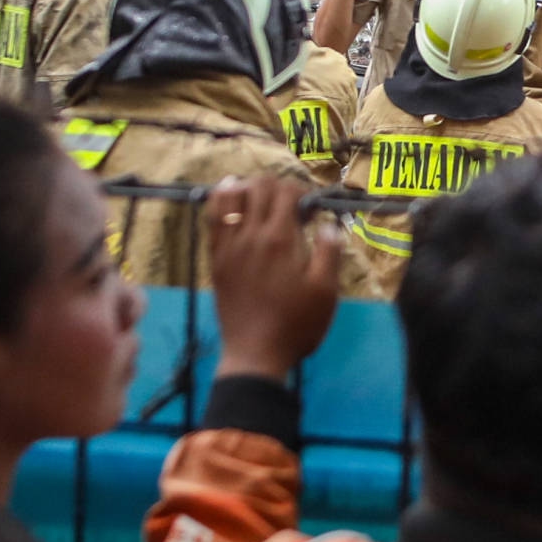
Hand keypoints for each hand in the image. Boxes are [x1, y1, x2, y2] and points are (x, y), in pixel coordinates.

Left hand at [207, 176, 339, 382]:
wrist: (255, 354)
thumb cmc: (296, 324)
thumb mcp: (326, 291)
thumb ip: (329, 251)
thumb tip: (329, 224)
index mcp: (281, 240)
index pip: (286, 192)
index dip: (301, 191)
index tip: (310, 209)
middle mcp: (251, 235)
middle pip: (257, 187)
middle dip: (277, 186)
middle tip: (289, 205)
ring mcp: (228, 246)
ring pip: (229, 196)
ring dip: (246, 188)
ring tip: (259, 198)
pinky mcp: (215, 259)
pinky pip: (211, 219)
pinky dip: (220, 202)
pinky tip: (230, 202)